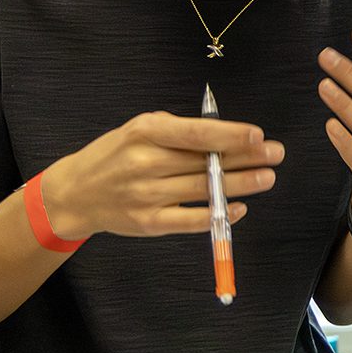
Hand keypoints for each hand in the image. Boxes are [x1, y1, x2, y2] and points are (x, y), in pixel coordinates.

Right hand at [43, 111, 283, 239]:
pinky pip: (191, 220)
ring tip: (267, 177)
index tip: (258, 135)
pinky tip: (241, 207)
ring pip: (204, 190)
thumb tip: (228, 135)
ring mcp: (146, 195)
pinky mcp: (149, 222)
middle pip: (206, 162)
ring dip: (241, 184)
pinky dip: (219, 214)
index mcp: (145, 133)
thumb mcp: (140, 129)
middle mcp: (145, 163)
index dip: (230, 134)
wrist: (76, 192)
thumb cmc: (116, 155)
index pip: (196, 133)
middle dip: (246, 158)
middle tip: (275, 154)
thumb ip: (180, 131)